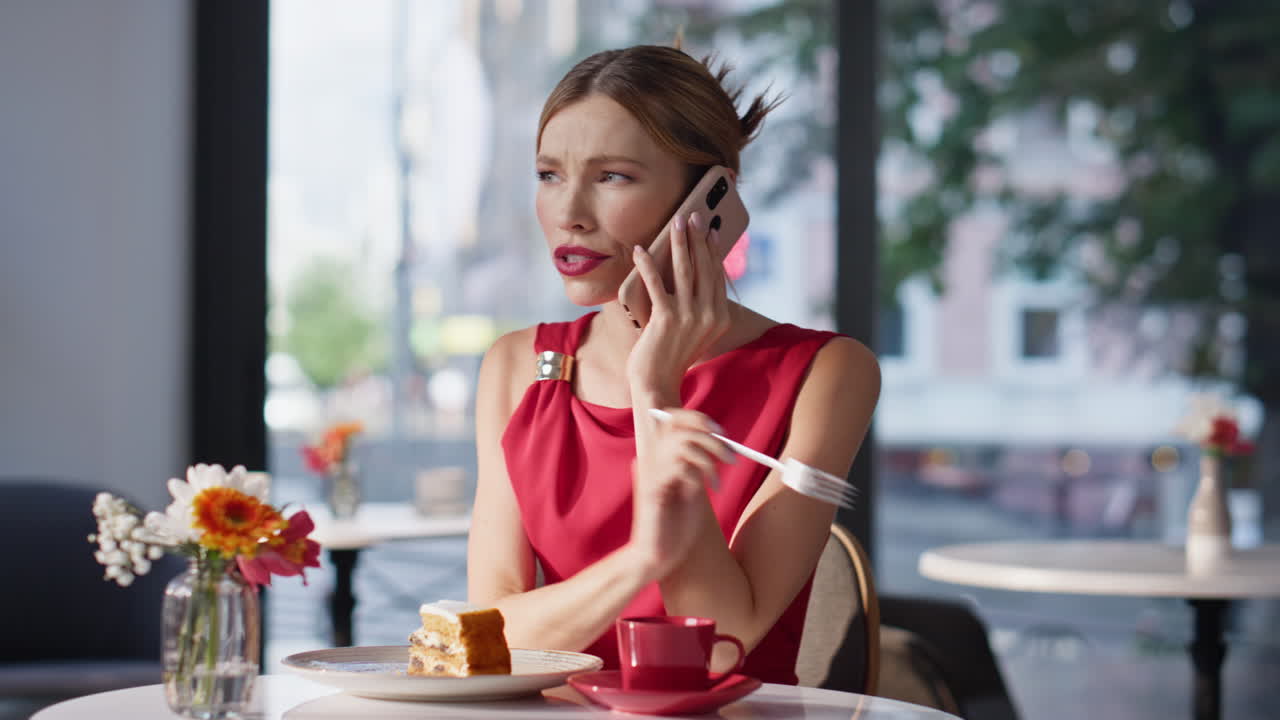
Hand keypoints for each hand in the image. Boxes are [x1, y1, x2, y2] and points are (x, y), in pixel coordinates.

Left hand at [626, 212, 730, 399]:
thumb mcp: (694, 332)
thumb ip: (700, 308)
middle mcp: (709, 315)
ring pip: (685, 269)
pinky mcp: (666, 318)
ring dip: (679, 242)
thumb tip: (695, 277)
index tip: (709, 230)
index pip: (717, 275)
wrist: (657, 384)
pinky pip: (656, 283)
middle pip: (704, 267)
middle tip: (692, 215)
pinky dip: (647, 264)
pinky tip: (639, 249)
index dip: (712, 250)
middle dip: (698, 238)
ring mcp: (689, 317)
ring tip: (675, 222)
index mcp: (720, 318)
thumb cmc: (672, 357)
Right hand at [629, 408, 735, 581]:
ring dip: (709, 458)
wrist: (656, 557)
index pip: (672, 420)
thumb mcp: (692, 489)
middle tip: (730, 456)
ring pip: (682, 443)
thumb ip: (699, 465)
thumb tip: (719, 442)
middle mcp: (650, 460)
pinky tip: (707, 491)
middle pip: (678, 426)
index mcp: (658, 458)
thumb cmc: (675, 527)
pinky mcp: (652, 489)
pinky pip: (682, 467)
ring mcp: (649, 473)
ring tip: (717, 481)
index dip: (697, 419)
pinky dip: (702, 475)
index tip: (720, 432)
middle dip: (711, 438)